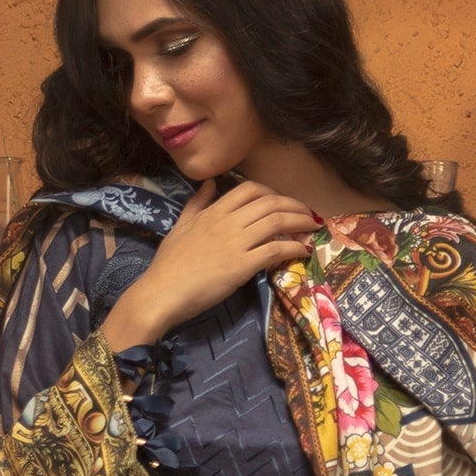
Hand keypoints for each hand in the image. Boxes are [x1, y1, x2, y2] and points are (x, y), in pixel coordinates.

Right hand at [101, 179, 315, 349]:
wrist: (162, 292)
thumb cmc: (168, 264)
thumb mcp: (180, 226)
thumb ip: (197, 204)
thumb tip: (209, 183)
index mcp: (214, 211)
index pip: (250, 189)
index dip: (272, 192)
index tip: (283, 203)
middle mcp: (228, 222)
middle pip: (270, 202)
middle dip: (295, 206)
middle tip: (308, 215)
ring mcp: (236, 242)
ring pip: (277, 222)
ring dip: (300, 223)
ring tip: (313, 229)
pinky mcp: (242, 265)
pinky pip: (275, 249)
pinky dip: (293, 247)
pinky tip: (302, 251)